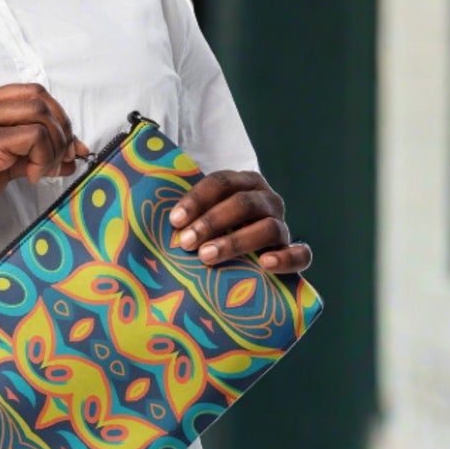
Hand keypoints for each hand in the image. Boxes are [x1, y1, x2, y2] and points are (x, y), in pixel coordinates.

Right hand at [0, 83, 90, 229]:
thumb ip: (29, 152)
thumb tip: (72, 155)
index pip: (31, 93)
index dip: (58, 117)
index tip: (68, 145)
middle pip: (40, 99)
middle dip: (63, 130)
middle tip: (63, 159)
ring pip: (40, 115)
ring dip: (55, 146)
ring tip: (44, 170)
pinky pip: (33, 138)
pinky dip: (43, 157)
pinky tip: (31, 176)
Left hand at [165, 170, 312, 273]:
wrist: (246, 258)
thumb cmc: (212, 234)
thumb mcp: (199, 217)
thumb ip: (183, 215)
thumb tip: (148, 219)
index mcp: (244, 183)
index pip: (221, 183)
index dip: (197, 199)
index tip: (175, 220)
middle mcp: (267, 200)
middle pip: (243, 204)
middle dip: (211, 222)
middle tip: (185, 242)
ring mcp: (283, 226)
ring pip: (269, 227)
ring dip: (236, 241)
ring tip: (207, 256)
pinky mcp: (295, 252)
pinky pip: (301, 254)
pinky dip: (286, 258)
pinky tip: (264, 265)